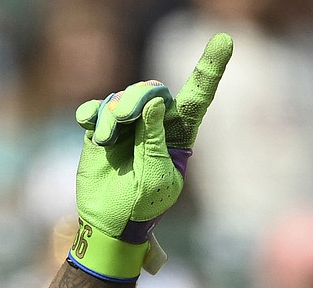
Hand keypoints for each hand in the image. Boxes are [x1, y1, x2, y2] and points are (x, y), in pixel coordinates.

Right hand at [73, 33, 232, 244]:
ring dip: (111, 115)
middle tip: (124, 118)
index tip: (224, 40)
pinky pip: (97, 107)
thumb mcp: (154, 179)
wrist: (109, 223)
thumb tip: (153, 101)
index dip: (209, 69)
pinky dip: (92, 113)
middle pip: (151, 90)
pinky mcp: (103, 128)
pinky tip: (88, 125)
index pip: (197, 98)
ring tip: (105, 140)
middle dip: (136, 98)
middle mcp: (155, 124)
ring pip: (122, 98)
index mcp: (178, 136)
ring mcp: (128, 124)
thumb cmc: (140, 207)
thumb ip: (154, 141)